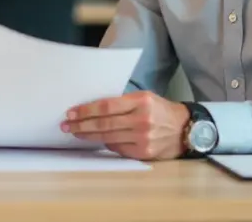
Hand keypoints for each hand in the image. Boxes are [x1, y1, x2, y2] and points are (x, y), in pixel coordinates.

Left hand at [62, 91, 189, 160]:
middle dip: (81, 125)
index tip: (71, 112)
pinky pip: (117, 148)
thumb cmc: (160, 110)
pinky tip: (96, 140)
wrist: (185, 130)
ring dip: (88, 136)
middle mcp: (141, 120)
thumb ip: (122, 102)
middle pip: (104, 123)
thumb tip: (93, 107)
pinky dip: (105, 143)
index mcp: (141, 101)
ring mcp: (143, 138)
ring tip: (75, 133)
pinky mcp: (143, 153)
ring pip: (108, 138)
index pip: (106, 106)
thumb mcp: (144, 98)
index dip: (86, 110)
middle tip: (66, 125)